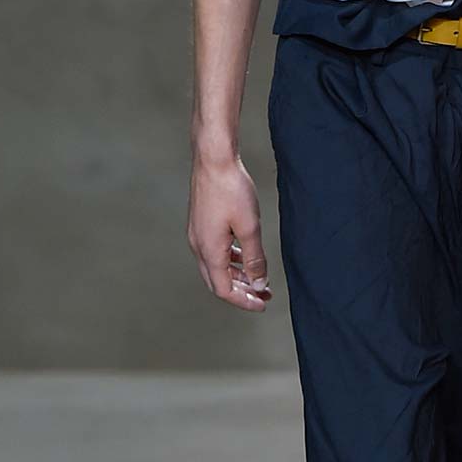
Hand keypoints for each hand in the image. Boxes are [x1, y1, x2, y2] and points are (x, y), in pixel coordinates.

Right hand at [187, 152, 273, 310]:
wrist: (213, 159)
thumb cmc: (231, 189)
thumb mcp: (250, 227)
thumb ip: (254, 258)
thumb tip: (258, 283)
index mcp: (209, 251)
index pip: (224, 290)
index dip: (244, 300)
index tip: (263, 303)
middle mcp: (198, 246)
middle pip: (218, 281)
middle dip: (241, 291)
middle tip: (263, 295)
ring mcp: (197, 234)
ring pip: (216, 266)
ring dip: (237, 275)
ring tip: (258, 277)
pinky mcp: (200, 223)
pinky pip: (214, 251)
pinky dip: (231, 259)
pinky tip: (245, 255)